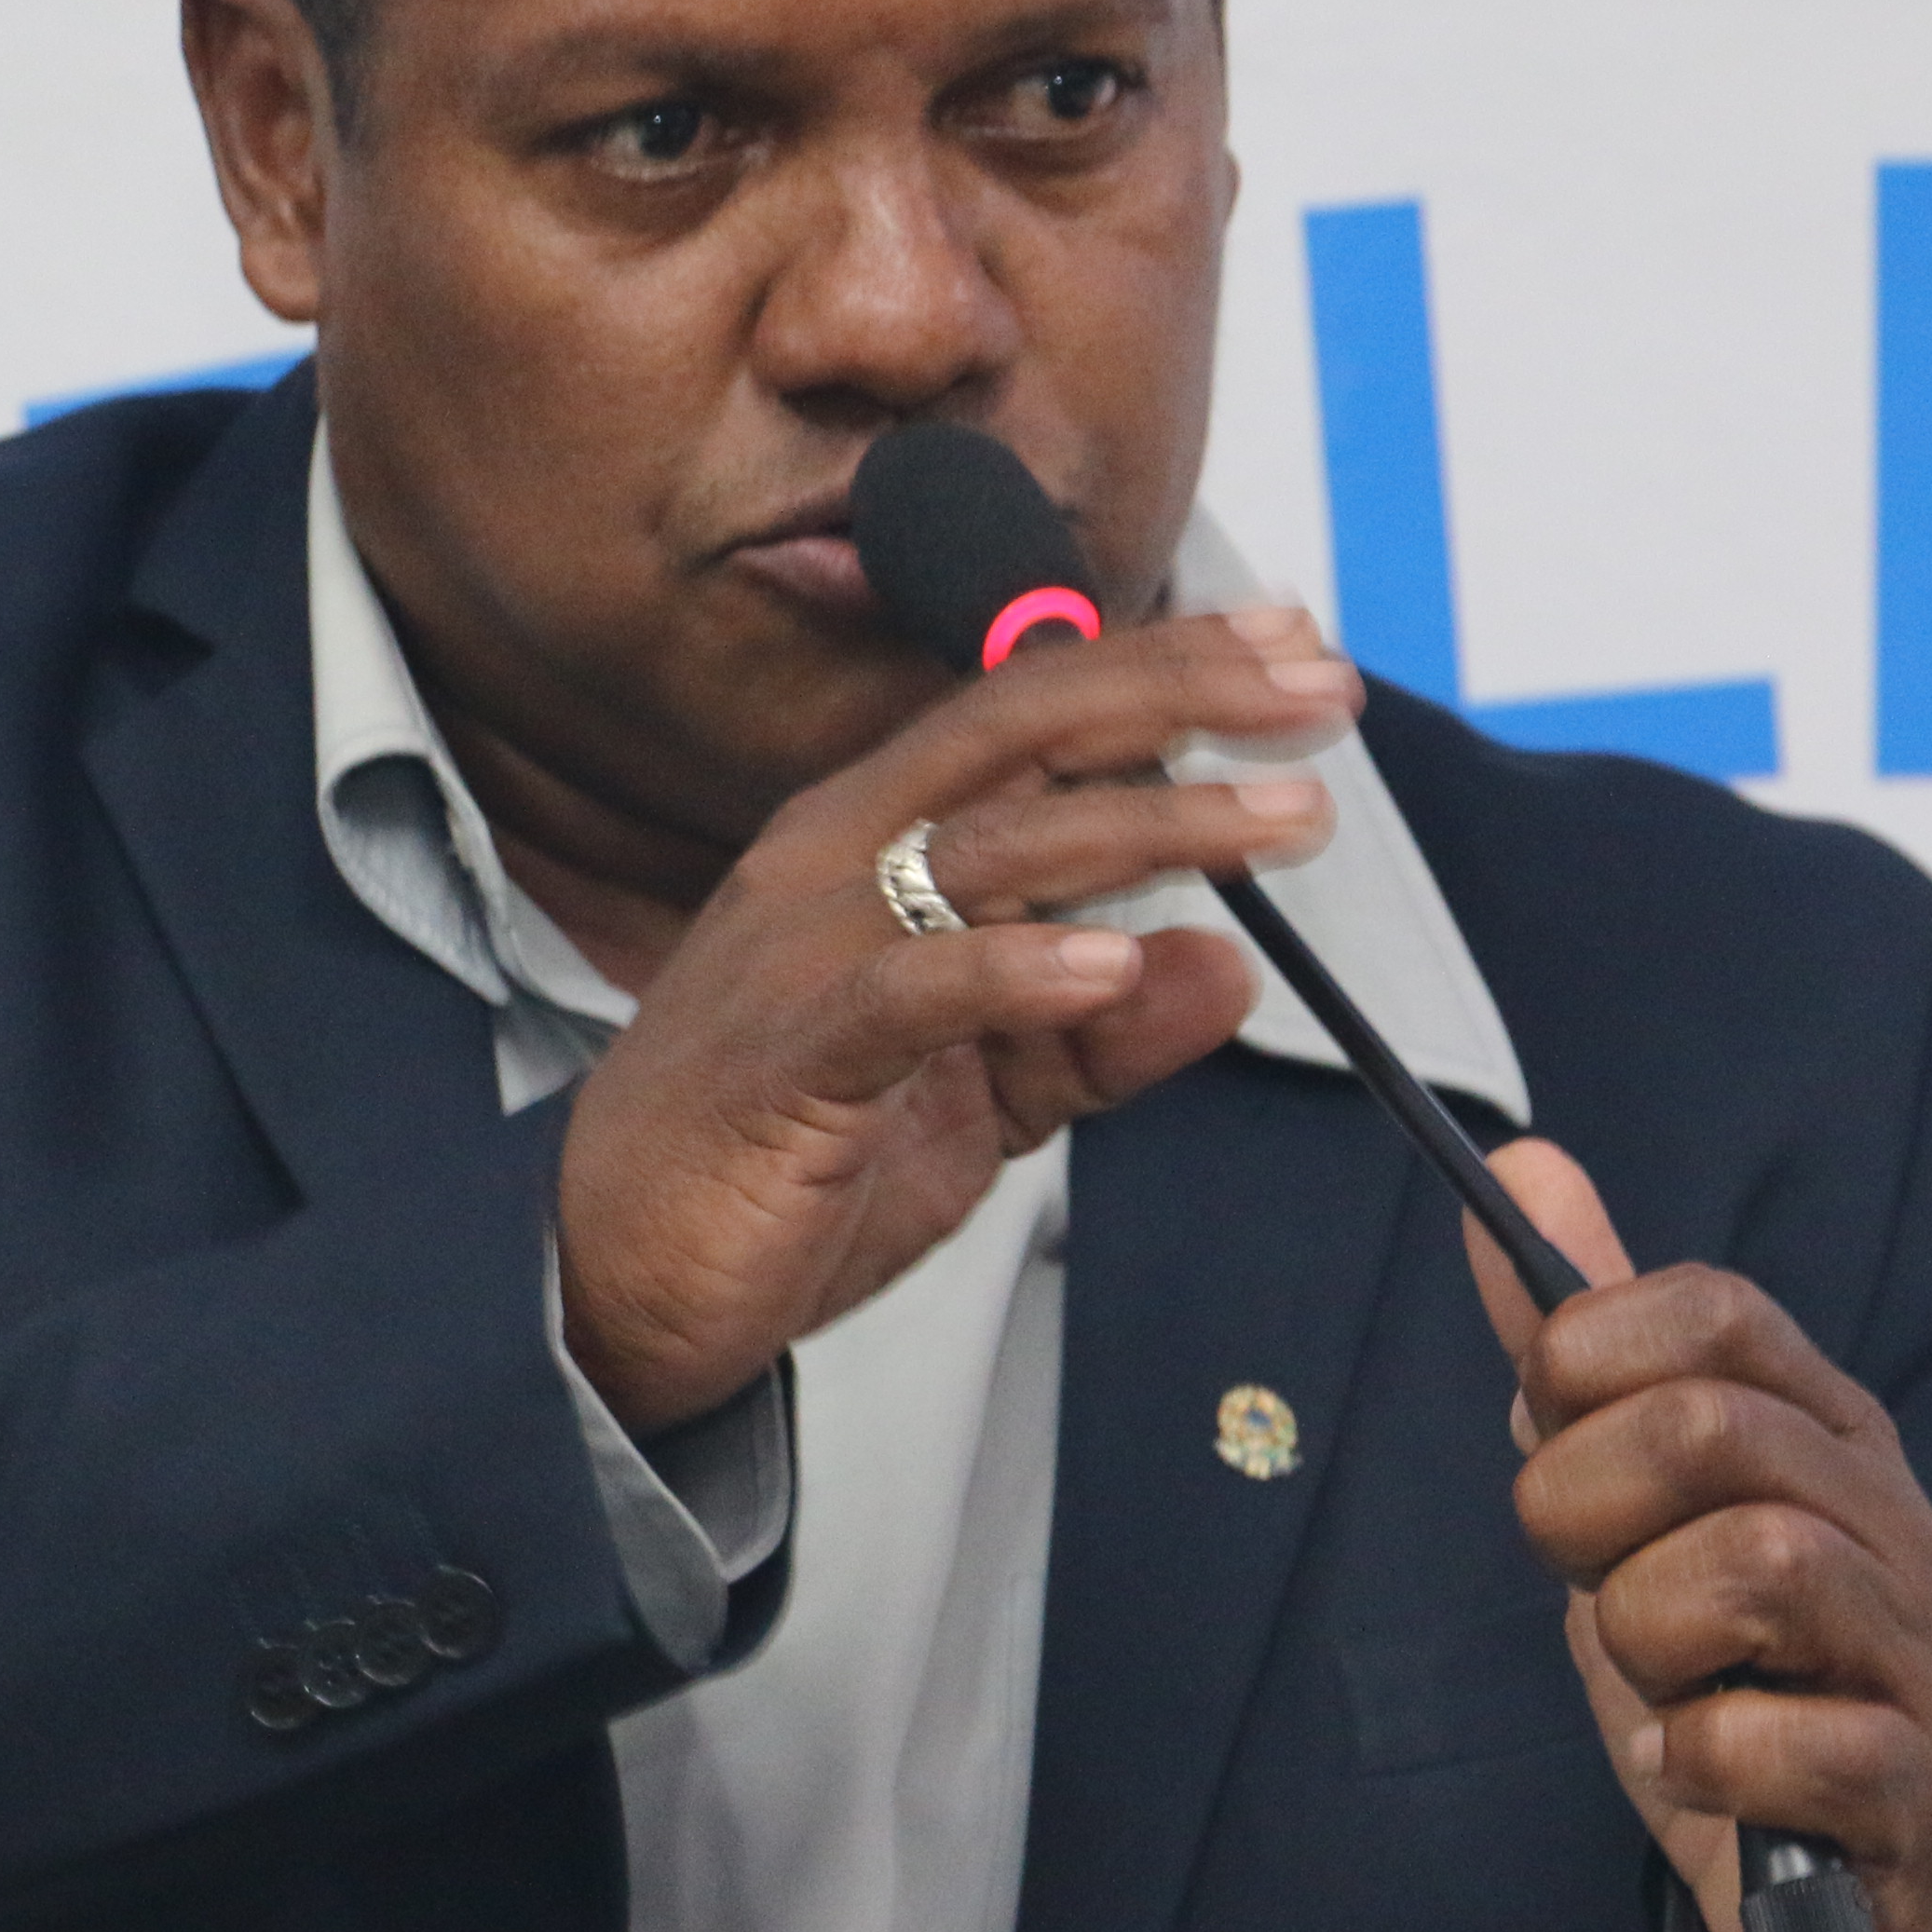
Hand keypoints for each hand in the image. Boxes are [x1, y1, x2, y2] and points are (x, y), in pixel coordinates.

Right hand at [555, 606, 1362, 1427]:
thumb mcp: (980, 1096)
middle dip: (1181, 698)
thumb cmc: (778, 1162)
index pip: (1029, 715)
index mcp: (871, 840)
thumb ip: (1097, 1034)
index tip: (1290, 652)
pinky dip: (1016, 969)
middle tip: (1320, 693)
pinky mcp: (791, 1056)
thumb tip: (1230, 970)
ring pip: (998, 847)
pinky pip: (913, 988)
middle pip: (1022, 733)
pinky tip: (1113, 965)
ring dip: (1154, 827)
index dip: (1163, 671)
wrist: (611, 1280)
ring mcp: (806, 948)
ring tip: (1280, 822)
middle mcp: (833, 859)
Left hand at [1464, 1142, 1931, 1931]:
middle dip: (1586, 1508)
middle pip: (1706, 1428)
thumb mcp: (1636, 1505)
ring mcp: (1911, 1646)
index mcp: (1820, 1428)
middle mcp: (1884, 1514)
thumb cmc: (1743, 1672)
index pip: (1710, 1310)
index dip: (1590, 1360)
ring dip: (1647, 1635)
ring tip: (1662, 1680)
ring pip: (1755, 1565)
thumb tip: (1520, 1167)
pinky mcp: (1907, 1780)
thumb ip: (1582, 1351)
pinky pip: (1781, 1739)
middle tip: (1589, 1577)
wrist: (1864, 1884)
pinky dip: (1701, 1759)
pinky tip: (1700, 1767)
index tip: (1559, 1438)